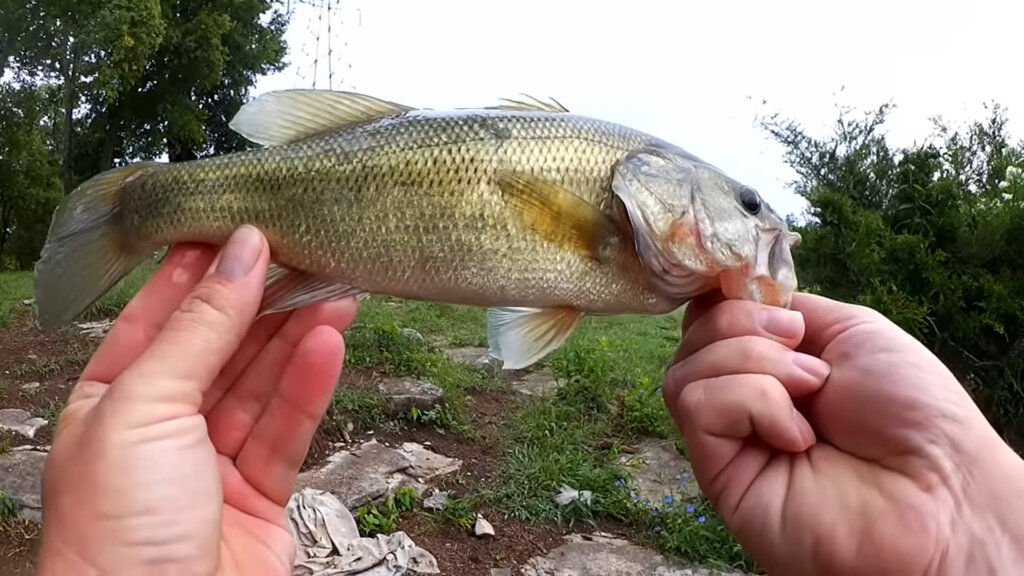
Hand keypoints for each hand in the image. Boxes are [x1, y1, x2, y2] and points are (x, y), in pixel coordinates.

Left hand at [36, 226, 357, 574]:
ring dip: (297, 338)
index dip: (199, 273)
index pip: (157, 319)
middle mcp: (160, 430)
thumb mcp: (146, 405)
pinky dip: (310, 386)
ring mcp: (211, 465)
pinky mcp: (259, 498)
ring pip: (261, 386)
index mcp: (109, 403)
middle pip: (220, 349)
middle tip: (306, 255)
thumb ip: (199, 328)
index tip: (242, 228)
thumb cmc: (117, 528)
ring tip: (336, 289)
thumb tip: (240, 255)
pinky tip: (330, 345)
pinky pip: (287, 430)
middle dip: (262, 302)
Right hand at [663, 291, 1023, 574]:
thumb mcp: (852, 329)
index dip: (724, 297)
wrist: (940, 488)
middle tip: (806, 358)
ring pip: (686, 370)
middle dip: (744, 326)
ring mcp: (729, 438)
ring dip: (752, 363)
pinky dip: (751, 403)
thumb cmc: (913, 413)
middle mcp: (743, 398)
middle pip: (692, 335)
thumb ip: (787, 309)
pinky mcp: (718, 475)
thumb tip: (735, 293)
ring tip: (809, 394)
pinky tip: (796, 435)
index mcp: (772, 362)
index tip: (763, 298)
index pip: (710, 316)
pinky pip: (697, 405)